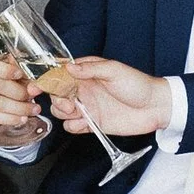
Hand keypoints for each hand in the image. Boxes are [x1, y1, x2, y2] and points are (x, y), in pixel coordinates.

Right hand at [0, 51, 44, 143]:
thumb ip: (28, 77)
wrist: (3, 94)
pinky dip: (9, 119)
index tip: (19, 74)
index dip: (5, 70)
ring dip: (18, 108)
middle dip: (18, 92)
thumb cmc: (13, 80)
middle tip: (32, 95)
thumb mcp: (21, 73)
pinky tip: (21, 118)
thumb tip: (36, 87)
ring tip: (32, 110)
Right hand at [46, 56, 169, 137]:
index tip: (37, 87)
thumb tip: (69, 67)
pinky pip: (72, 126)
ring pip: (61, 111)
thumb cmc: (138, 85)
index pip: (60, 74)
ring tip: (76, 113)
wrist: (155, 108)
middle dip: (56, 100)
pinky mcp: (92, 123)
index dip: (46, 80)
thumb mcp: (114, 71)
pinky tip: (84, 123)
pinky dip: (73, 126)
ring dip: (63, 113)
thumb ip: (90, 69)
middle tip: (68, 104)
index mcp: (87, 73)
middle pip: (56, 94)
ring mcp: (87, 107)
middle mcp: (84, 90)